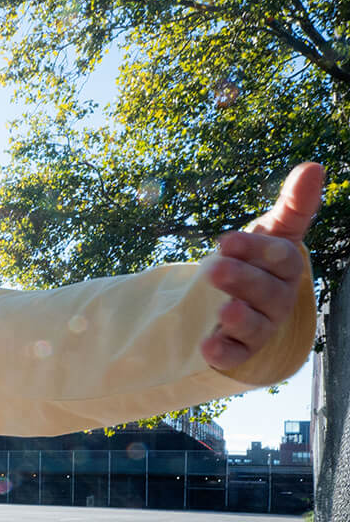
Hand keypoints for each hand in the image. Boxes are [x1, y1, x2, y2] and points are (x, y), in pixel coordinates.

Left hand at [202, 162, 323, 372]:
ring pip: (255, 325)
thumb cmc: (260, 263)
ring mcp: (261, 328)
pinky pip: (235, 355)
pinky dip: (224, 353)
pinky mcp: (240, 350)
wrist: (245, 306)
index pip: (279, 257)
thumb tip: (313, 166)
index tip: (225, 240)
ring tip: (222, 310)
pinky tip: (207, 348)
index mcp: (285, 268)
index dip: (256, 248)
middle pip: (265, 291)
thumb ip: (292, 206)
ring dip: (239, 318)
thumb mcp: (273, 233)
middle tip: (214, 269)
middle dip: (241, 279)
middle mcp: (277, 299)